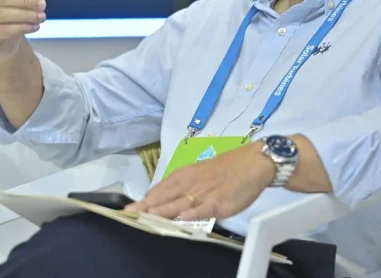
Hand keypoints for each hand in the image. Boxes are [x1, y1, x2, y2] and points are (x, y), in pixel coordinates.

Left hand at [126, 141, 275, 220]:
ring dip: (162, 210)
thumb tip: (166, 200)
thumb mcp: (200, 174)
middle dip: (146, 206)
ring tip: (146, 216)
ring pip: (179, 202)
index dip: (144, 201)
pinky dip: (192, 212)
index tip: (128, 210)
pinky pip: (203, 208)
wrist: (252, 163)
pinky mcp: (218, 201)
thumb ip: (183, 188)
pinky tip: (182, 217)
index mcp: (184, 175)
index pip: (159, 189)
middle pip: (165, 196)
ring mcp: (203, 193)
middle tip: (129, 214)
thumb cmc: (226, 169)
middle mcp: (190, 183)